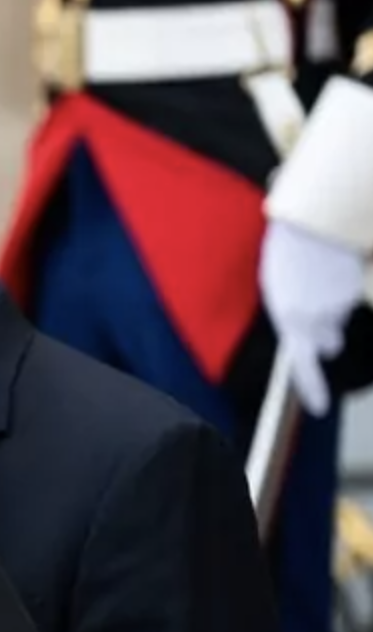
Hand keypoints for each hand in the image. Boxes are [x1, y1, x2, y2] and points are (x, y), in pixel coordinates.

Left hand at [259, 219, 365, 414]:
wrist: (310, 222)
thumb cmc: (285, 253)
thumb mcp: (275, 288)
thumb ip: (290, 315)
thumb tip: (311, 338)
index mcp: (288, 319)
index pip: (302, 365)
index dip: (312, 388)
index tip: (321, 408)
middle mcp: (315, 317)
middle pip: (330, 343)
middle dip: (328, 335)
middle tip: (317, 313)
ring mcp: (339, 304)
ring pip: (340, 317)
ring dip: (332, 306)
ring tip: (318, 278)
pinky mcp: (356, 290)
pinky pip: (349, 297)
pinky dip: (342, 288)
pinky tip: (331, 268)